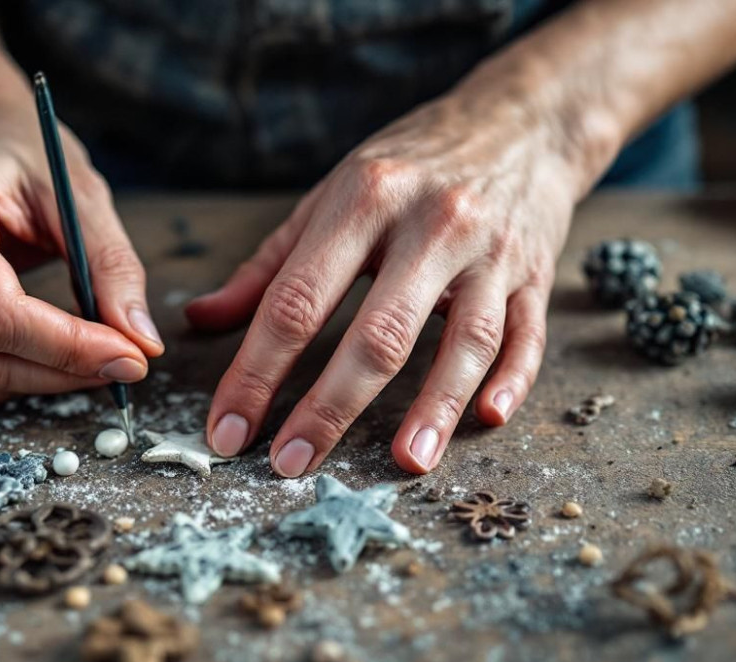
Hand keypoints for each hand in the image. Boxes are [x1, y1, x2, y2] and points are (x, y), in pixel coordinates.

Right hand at [0, 99, 163, 404]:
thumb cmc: (23, 154)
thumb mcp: (81, 194)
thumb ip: (114, 267)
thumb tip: (142, 343)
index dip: (66, 347)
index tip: (128, 357)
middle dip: (63, 371)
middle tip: (126, 361)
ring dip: (46, 377)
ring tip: (95, 349)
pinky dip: (20, 370)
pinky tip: (53, 343)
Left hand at [186, 90, 583, 475]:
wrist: (519, 121)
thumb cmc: (409, 166)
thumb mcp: (331, 196)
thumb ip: (267, 266)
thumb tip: (199, 320)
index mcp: (365, 200)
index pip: (297, 300)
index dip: (257, 371)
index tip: (228, 427)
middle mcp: (431, 224)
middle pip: (378, 332)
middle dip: (330, 408)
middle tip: (292, 465)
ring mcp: (491, 252)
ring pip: (466, 340)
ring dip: (435, 406)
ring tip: (406, 462)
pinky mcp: (536, 274)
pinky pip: (525, 335)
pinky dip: (511, 379)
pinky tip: (488, 418)